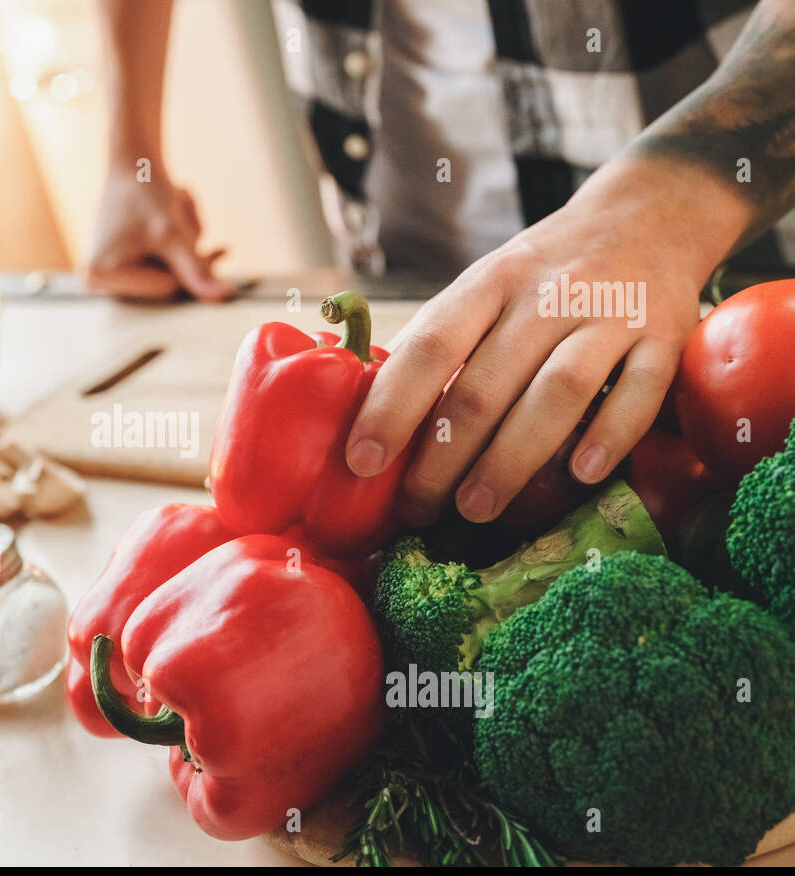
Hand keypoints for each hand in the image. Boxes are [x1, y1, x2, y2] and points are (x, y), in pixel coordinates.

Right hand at [85, 163, 233, 301]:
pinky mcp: (122, 263)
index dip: (194, 266)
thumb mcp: (173, 232)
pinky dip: (180, 243)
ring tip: (180, 204)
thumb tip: (221, 297)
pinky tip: (180, 213)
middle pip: (166, 282)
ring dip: (187, 241)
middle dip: (189, 251)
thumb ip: (196, 268)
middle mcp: (98, 278)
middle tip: (194, 213)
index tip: (224, 249)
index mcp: (100, 274)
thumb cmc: (145, 190)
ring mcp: (109, 272)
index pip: (164, 287)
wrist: (134, 161)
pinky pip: (165, 264)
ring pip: (169, 271)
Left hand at [344, 159, 731, 525]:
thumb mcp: (483, 285)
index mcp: (489, 282)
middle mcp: (548, 295)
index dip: (391, 406)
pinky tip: (578, 475)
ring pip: (557, 395)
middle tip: (418, 508)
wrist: (648, 216)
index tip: (360, 460)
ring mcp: (610, 316)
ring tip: (475, 509)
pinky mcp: (664, 337)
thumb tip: (369, 408)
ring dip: (512, 460)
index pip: (431, 346)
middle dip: (444, 456)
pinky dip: (609, 436)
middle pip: (487, 385)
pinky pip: (639, 391)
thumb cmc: (543, 273)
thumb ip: (438, 340)